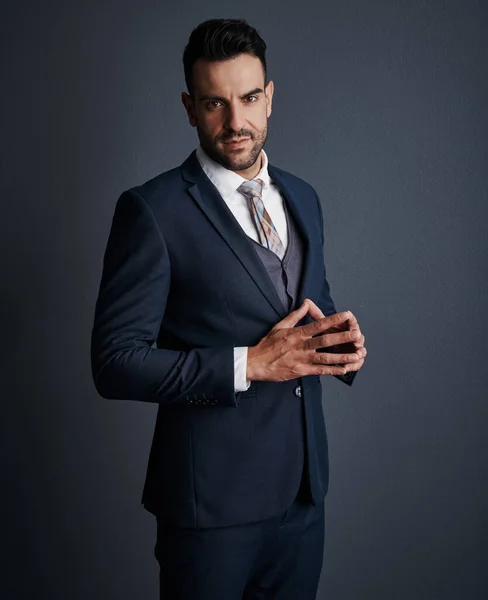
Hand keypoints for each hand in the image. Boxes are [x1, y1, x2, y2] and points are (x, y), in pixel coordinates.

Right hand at [246, 299, 363, 381]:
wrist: (256, 363)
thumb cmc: (268, 344)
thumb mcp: (280, 326)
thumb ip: (296, 315)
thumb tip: (306, 303)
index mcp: (297, 333)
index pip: (318, 324)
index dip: (333, 319)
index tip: (346, 315)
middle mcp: (301, 346)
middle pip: (325, 341)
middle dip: (342, 338)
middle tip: (357, 335)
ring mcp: (302, 359)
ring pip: (325, 358)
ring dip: (342, 356)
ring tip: (356, 355)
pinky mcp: (301, 371)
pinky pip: (320, 371)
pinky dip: (332, 370)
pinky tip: (344, 370)